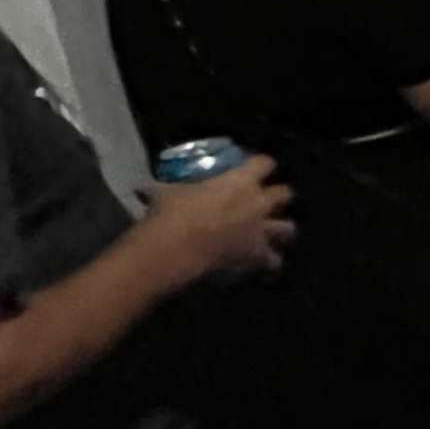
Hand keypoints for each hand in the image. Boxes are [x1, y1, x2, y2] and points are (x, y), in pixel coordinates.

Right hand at [145, 155, 293, 283]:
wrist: (176, 248)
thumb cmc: (171, 213)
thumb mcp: (164, 193)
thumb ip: (160, 189)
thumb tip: (140, 188)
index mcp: (240, 181)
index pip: (264, 163)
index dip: (262, 165)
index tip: (254, 167)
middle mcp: (258, 204)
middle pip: (286, 194)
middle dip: (279, 197)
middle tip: (268, 201)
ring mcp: (261, 231)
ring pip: (289, 229)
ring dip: (282, 230)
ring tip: (273, 233)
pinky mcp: (258, 257)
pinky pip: (274, 262)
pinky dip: (270, 263)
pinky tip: (262, 265)